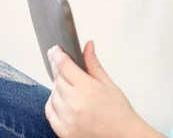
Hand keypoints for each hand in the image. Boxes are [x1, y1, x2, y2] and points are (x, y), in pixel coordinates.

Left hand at [45, 41, 159, 137]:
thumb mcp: (109, 84)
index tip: (55, 50)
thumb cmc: (119, 112)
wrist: (122, 136)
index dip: (58, 55)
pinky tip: (64, 100)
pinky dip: (53, 102)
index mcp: (87, 89)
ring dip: (58, 87)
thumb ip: (94, 64)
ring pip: (52, 94)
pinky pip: (49, 110)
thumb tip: (88, 46)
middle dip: (60, 70)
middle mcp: (74, 103)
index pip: (65, 66)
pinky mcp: (61, 130)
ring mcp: (66, 118)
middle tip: (66, 67)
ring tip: (73, 88)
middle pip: (57, 78)